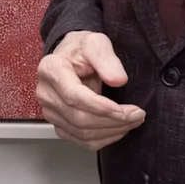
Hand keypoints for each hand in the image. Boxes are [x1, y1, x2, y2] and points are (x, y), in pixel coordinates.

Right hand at [36, 30, 144, 150]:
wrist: (70, 57)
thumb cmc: (80, 49)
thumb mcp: (95, 42)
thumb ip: (106, 58)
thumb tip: (118, 80)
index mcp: (51, 69)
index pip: (74, 96)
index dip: (100, 107)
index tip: (123, 110)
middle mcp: (46, 93)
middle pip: (80, 118)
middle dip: (113, 120)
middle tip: (138, 114)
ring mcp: (50, 112)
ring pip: (83, 133)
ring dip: (113, 131)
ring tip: (133, 120)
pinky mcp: (59, 124)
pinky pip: (82, 141)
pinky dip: (104, 138)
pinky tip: (119, 128)